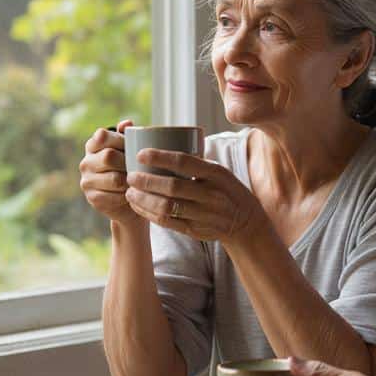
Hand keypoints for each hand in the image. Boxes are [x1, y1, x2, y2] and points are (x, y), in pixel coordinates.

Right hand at [79, 119, 141, 226]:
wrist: (127, 199)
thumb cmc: (130, 168)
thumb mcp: (130, 150)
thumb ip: (128, 135)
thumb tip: (127, 123)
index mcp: (93, 145)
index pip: (102, 135)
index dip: (120, 140)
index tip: (133, 147)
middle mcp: (86, 162)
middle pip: (109, 156)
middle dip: (128, 162)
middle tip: (140, 167)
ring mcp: (87, 181)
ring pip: (114, 178)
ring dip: (129, 181)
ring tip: (137, 181)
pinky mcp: (92, 198)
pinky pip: (114, 196)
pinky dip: (126, 196)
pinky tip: (131, 194)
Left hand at [124, 149, 262, 243]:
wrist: (245, 222)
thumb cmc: (226, 190)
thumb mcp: (220, 172)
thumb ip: (197, 163)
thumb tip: (163, 144)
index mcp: (216, 174)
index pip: (185, 162)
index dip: (160, 157)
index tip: (140, 154)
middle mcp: (211, 194)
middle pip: (173, 187)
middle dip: (147, 181)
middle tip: (130, 176)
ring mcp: (204, 214)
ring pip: (167, 207)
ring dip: (144, 200)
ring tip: (130, 192)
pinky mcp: (196, 230)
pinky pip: (168, 222)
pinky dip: (149, 214)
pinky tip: (139, 206)